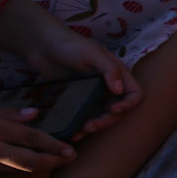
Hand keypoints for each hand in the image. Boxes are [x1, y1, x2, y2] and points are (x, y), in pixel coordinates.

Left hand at [0, 13, 139, 136]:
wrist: (42, 46)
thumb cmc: (70, 45)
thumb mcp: (92, 54)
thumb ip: (109, 69)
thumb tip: (119, 91)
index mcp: (118, 74)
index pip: (134, 94)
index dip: (128, 104)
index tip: (113, 110)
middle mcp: (109, 86)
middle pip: (118, 110)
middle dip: (108, 120)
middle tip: (91, 126)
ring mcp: (93, 94)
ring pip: (102, 116)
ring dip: (95, 126)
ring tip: (81, 131)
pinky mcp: (77, 100)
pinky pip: (83, 116)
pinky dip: (80, 126)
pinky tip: (72, 132)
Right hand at [0, 102, 74, 176]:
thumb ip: (7, 113)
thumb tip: (35, 113)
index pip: (30, 138)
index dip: (53, 145)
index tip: (70, 149)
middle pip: (30, 161)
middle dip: (54, 161)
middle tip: (71, 158)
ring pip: (20, 170)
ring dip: (41, 167)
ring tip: (59, 160)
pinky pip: (8, 172)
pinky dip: (24, 169)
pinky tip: (36, 163)